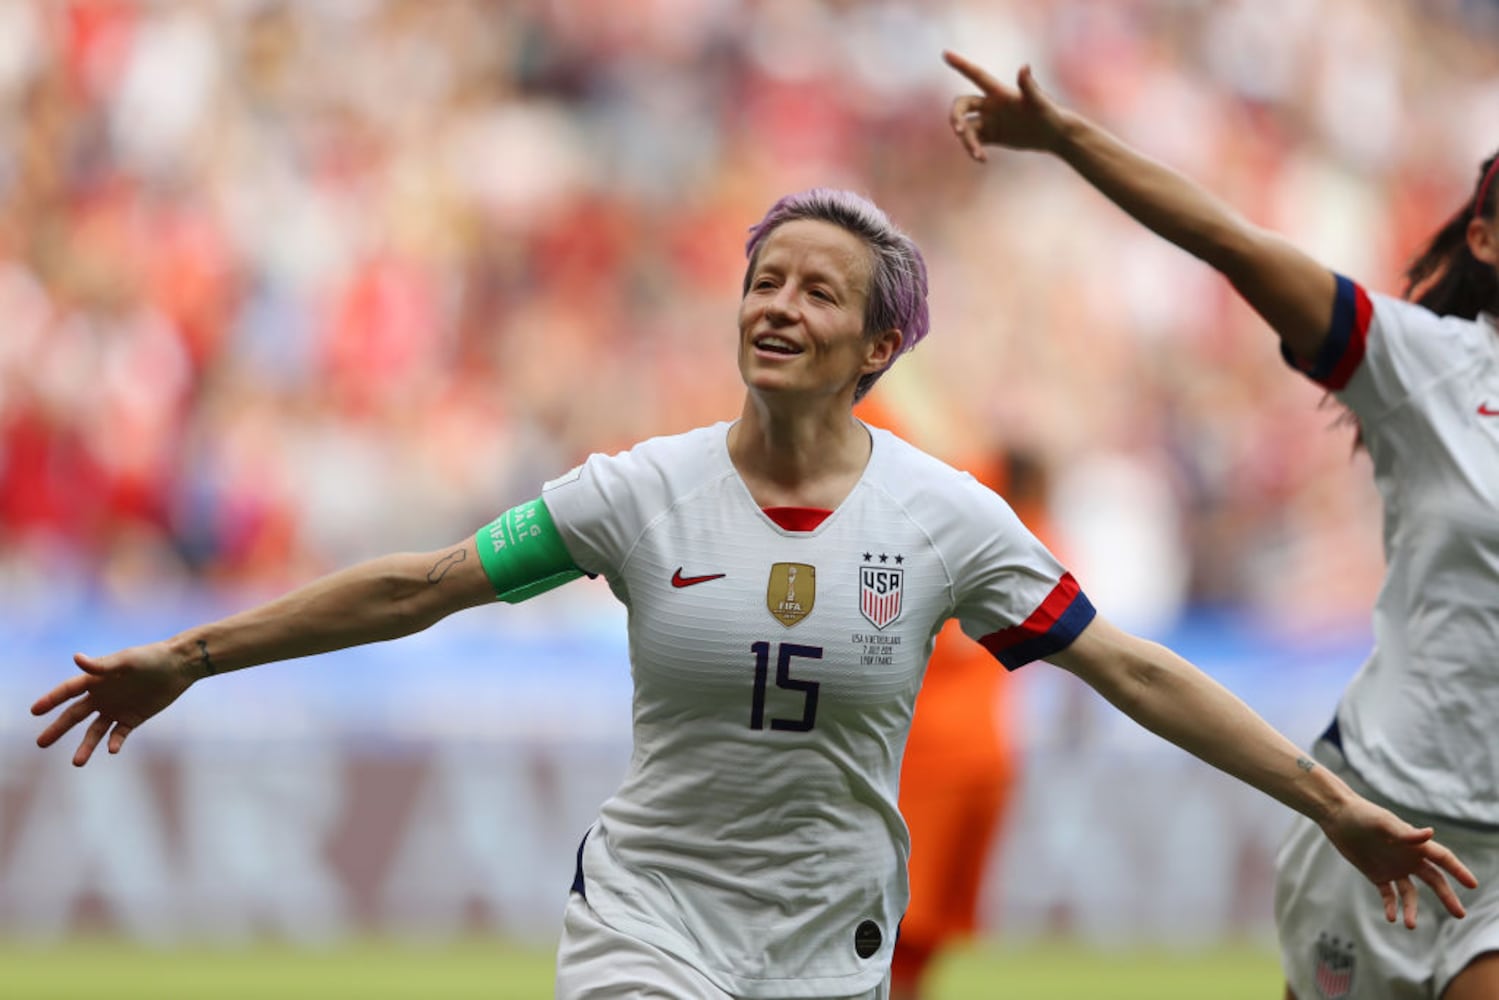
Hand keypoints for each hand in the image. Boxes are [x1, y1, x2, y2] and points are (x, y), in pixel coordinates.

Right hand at [32, 644, 195, 765]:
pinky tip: (112, 750)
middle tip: (41, 743)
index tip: (35, 710)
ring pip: (95, 731)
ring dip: (86, 746)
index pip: (68, 691)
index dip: (51, 700)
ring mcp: (116, 708)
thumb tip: (76, 658)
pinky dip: (114, 743)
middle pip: (74, 715)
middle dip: (58, 728)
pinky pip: (119, 734)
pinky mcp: (133, 718)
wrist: (179, 666)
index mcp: (97, 679)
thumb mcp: (126, 661)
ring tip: (77, 763)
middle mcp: (102, 696)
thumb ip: (102, 665)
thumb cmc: (151, 658)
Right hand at [944, 51, 1068, 160]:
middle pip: (962, 106)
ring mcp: (990, 121)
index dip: (961, 64)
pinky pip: (975, 142)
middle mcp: (991, 105)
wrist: (1055, 134)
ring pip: (967, 128)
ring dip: (967, 141)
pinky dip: (974, 151)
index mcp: (999, 93)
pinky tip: (982, 159)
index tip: (945, 53)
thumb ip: (1029, 85)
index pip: (976, 75)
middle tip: (958, 131)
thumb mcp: (1039, 102)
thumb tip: (1024, 66)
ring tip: (978, 155)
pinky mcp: (993, 136)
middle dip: (956, 116)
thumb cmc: (1050, 114)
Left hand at [1319, 797, 1478, 927]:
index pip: (1443, 858)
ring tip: (1409, 925)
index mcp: (1415, 844)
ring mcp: (1394, 868)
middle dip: (1447, 897)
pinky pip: (1389, 895)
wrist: (1337, 817)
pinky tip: (1391, 917)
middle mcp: (1409, 858)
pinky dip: (1391, 906)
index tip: (1472, 884)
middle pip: (1434, 880)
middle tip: (1460, 915)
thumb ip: (1405, 833)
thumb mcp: (1383, 823)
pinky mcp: (1377, 875)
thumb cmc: (1363, 815)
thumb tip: (1430, 834)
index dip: (1458, 870)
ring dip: (1411, 909)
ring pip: (1411, 893)